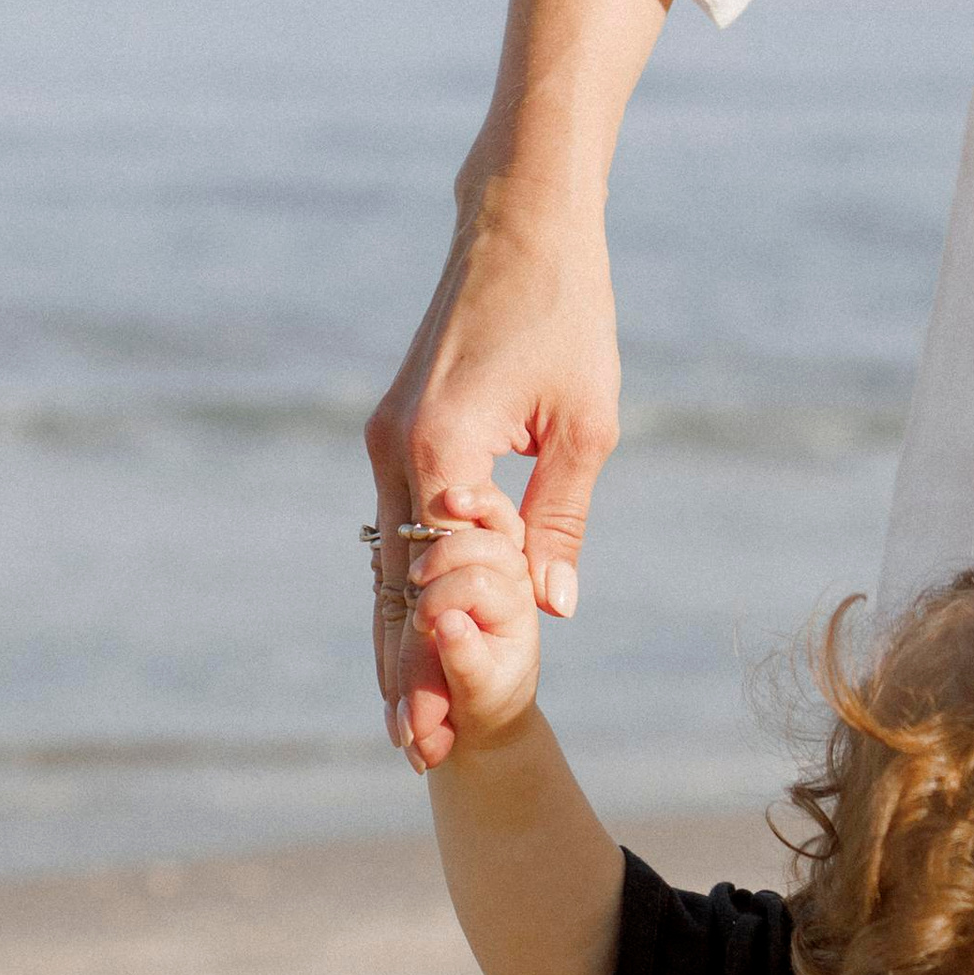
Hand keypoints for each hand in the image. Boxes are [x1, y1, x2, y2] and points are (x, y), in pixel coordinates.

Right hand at [364, 178, 621, 762]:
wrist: (519, 222)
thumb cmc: (568, 314)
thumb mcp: (588, 425)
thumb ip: (561, 519)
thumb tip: (550, 608)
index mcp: (445, 445)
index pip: (438, 579)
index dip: (442, 660)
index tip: (448, 729)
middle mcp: (399, 444)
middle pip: (394, 585)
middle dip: (407, 671)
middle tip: (417, 752)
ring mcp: (389, 437)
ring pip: (385, 562)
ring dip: (395, 641)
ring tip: (406, 720)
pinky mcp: (397, 430)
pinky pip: (393, 528)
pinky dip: (400, 590)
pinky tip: (407, 642)